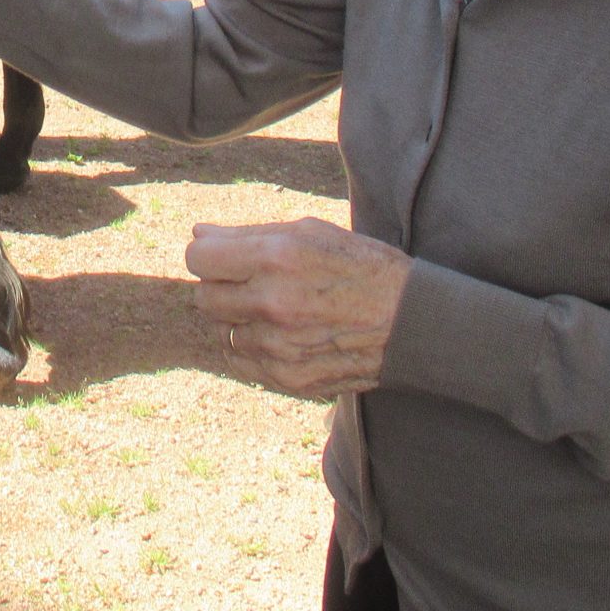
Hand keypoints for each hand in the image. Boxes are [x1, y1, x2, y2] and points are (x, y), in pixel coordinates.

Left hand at [187, 217, 412, 400]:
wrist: (411, 322)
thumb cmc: (361, 266)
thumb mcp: (311, 233)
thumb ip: (248, 235)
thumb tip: (198, 235)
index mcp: (277, 258)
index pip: (198, 258)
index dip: (209, 255)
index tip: (225, 258)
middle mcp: (273, 303)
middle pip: (203, 297)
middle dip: (220, 287)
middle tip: (252, 283)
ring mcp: (278, 346)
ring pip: (220, 331)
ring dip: (236, 318)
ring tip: (273, 309)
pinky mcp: (286, 378)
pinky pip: (238, 361)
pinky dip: (249, 347)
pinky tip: (279, 334)